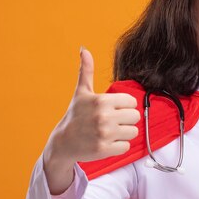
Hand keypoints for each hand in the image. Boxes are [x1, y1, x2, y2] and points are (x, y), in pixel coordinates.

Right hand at [43, 47, 140, 193]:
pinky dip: (119, 146)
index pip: (132, 102)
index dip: (124, 106)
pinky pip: (126, 146)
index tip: (113, 109)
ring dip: (123, 133)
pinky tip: (107, 142)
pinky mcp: (104, 149)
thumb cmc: (75, 116)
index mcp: (101, 100)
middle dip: (126, 120)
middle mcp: (104, 116)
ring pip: (133, 132)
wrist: (63, 142)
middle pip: (135, 116)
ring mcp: (104, 133)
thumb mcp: (81, 92)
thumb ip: (86, 71)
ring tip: (110, 132)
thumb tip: (84, 49)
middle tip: (112, 121)